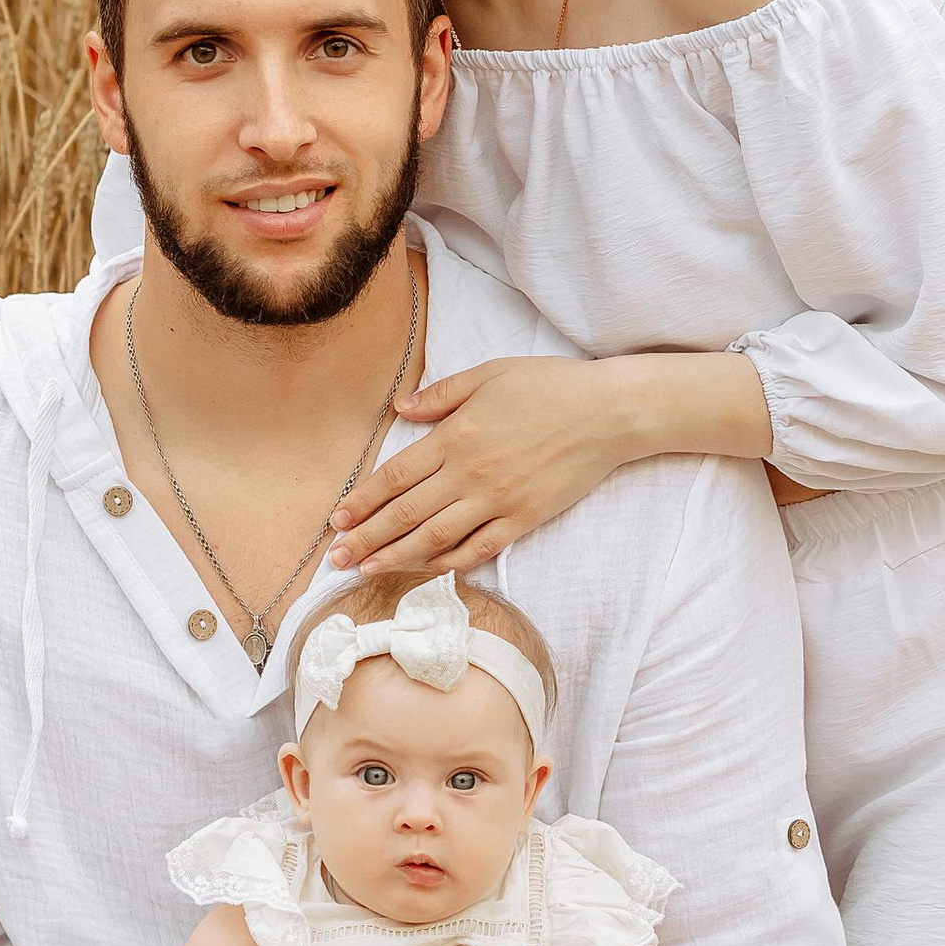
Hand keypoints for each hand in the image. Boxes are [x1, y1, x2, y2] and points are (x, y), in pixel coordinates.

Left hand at [325, 356, 633, 578]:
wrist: (609, 413)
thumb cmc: (549, 386)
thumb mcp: (489, 374)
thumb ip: (441, 395)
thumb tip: (399, 409)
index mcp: (457, 435)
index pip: (396, 476)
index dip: (363, 500)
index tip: (337, 519)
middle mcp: (471, 473)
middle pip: (407, 513)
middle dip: (367, 538)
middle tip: (336, 558)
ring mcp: (499, 500)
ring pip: (436, 537)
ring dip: (396, 556)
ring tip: (366, 571)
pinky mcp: (525, 518)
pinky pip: (480, 548)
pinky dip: (450, 562)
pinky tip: (426, 570)